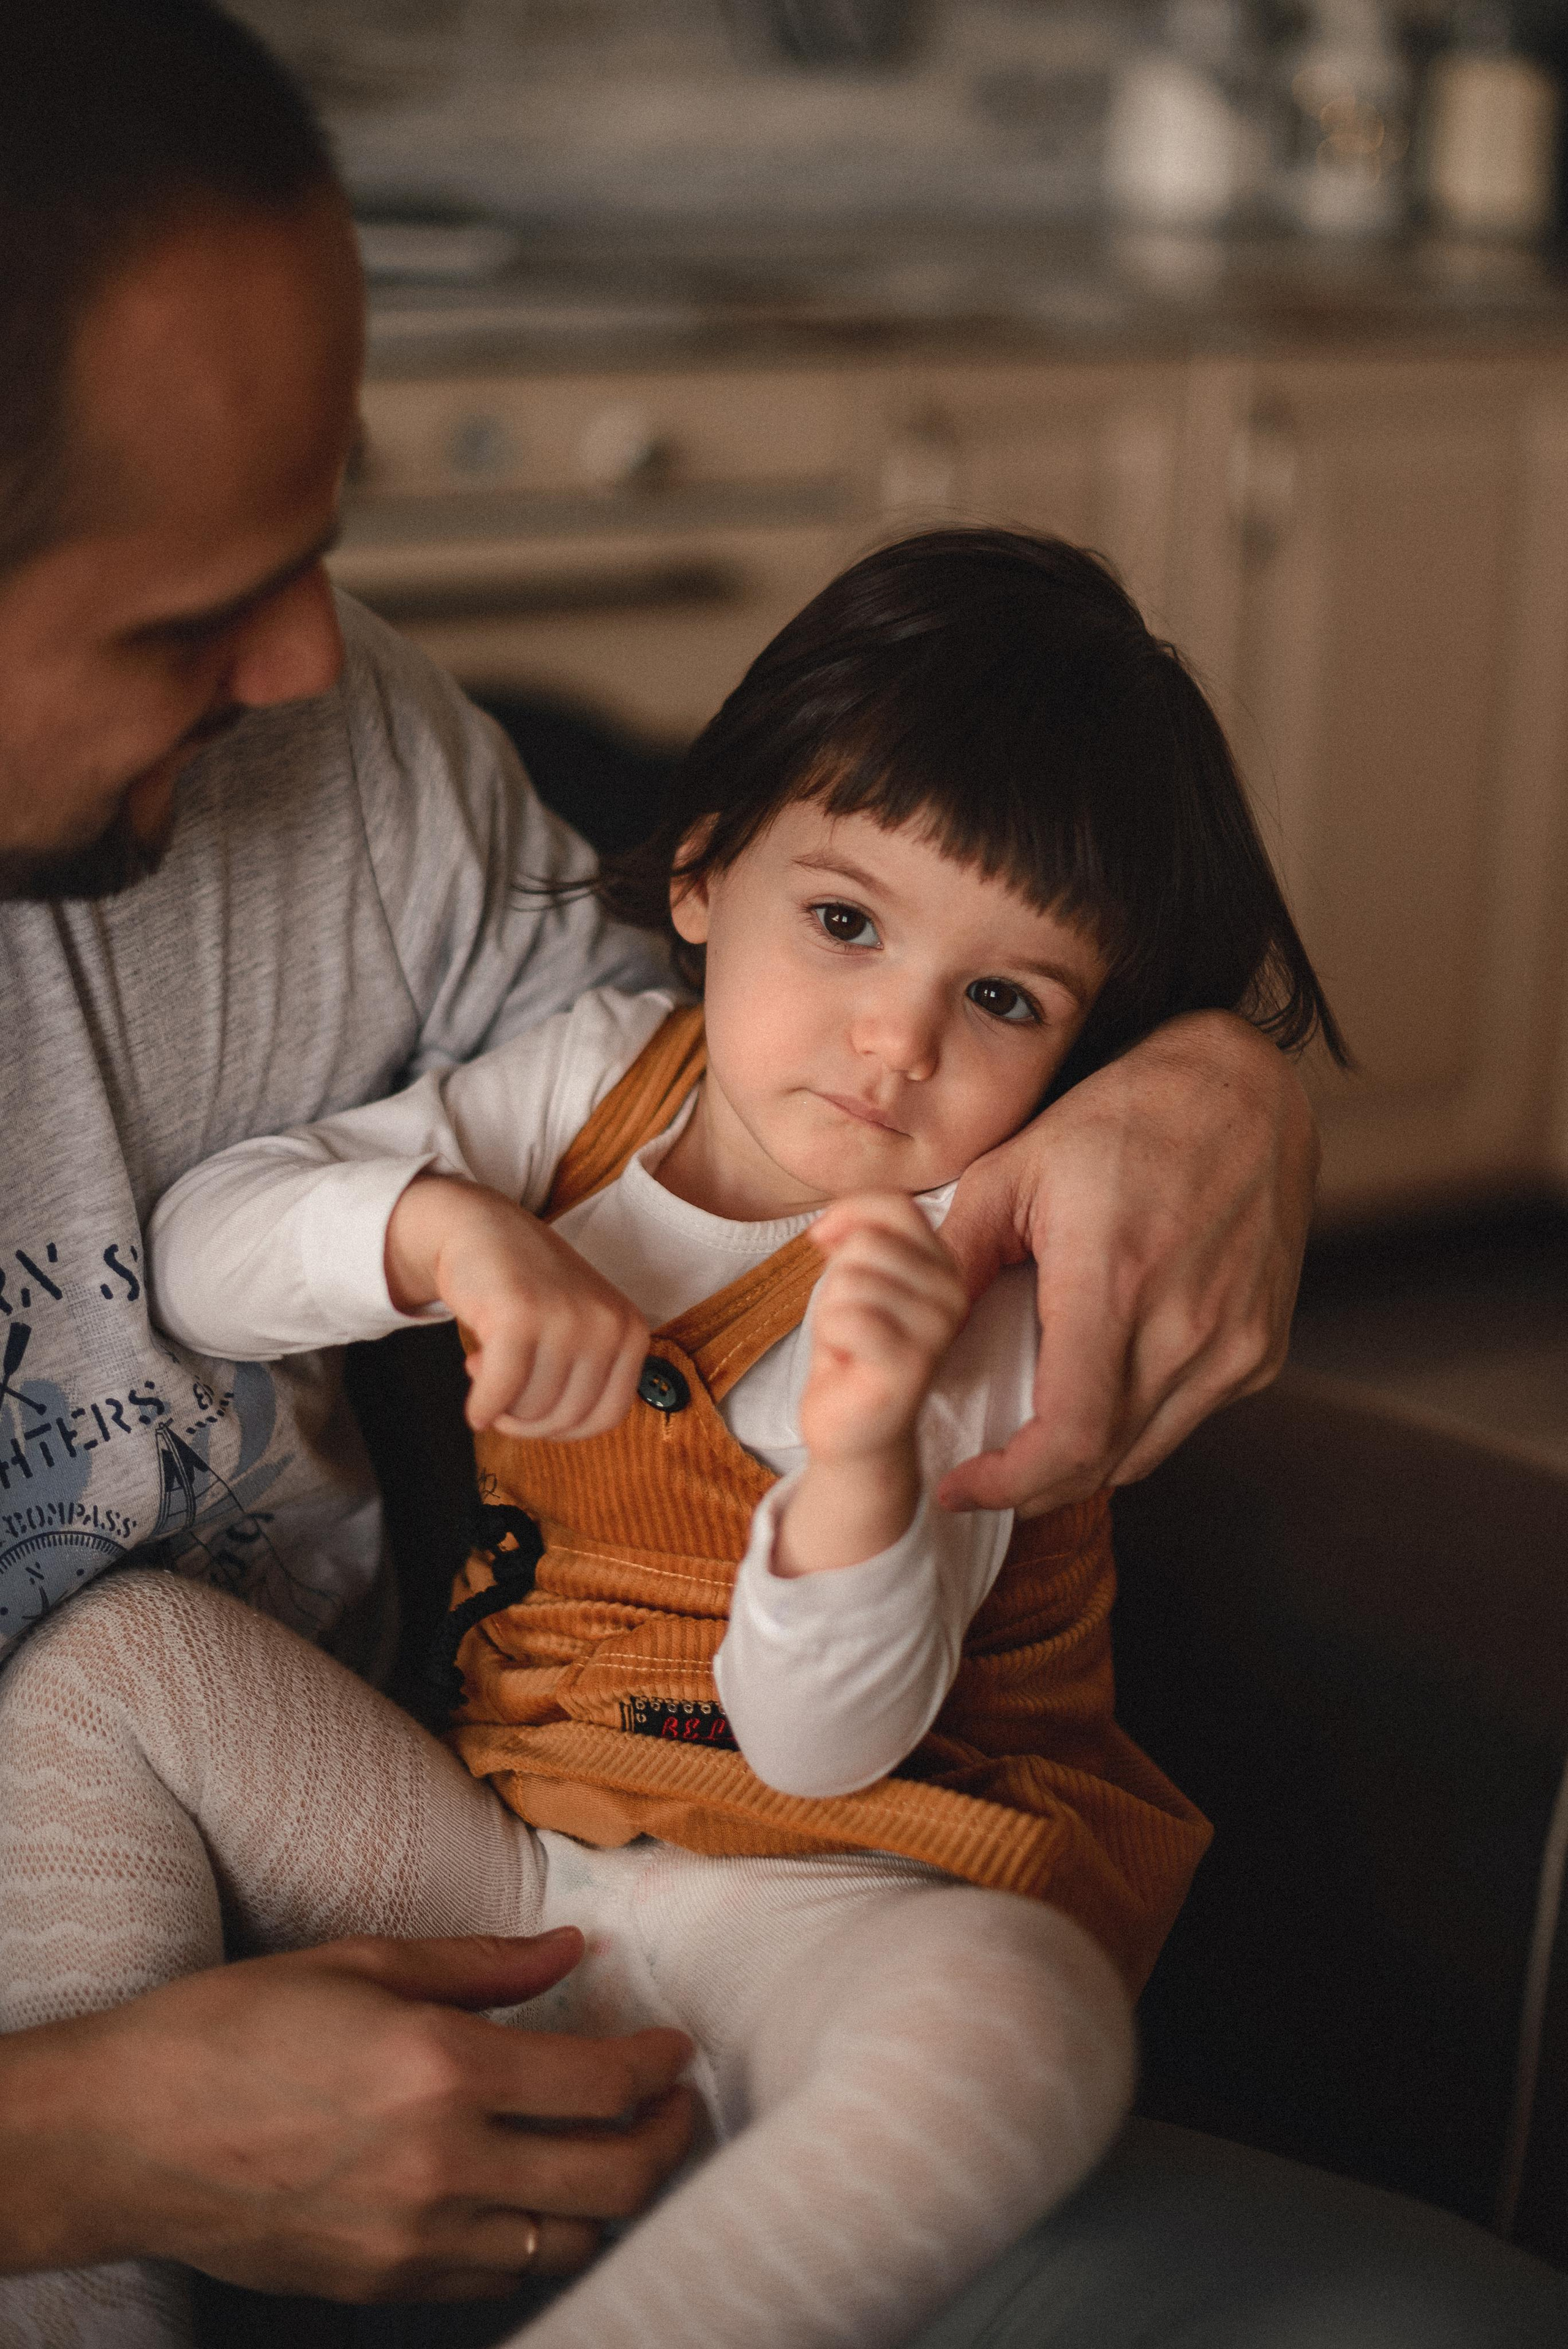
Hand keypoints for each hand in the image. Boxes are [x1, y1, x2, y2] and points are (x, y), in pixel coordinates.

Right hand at [0, 1932, 693, 2300]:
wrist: (124, 2134)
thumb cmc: (233, 2029)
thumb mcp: (363, 1963)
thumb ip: (483, 1964)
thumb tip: (570, 1951)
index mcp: (443, 2070)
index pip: (600, 2086)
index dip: (657, 2067)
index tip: (673, 2050)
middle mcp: (441, 2165)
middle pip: (609, 2179)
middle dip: (664, 2140)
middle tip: (676, 2106)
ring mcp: (412, 2238)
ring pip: (564, 2243)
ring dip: (610, 2200)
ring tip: (619, 2153)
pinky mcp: (380, 2283)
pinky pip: (496, 2279)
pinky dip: (537, 2242)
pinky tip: (539, 2201)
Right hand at [386, 1174, 648, 1437]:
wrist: (481, 1227)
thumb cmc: (529, 1287)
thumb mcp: (581, 1327)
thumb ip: (586, 1376)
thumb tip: (556, 1429)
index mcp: (632, 1332)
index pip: (605, 1418)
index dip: (562, 1428)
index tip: (533, 1409)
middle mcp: (608, 1325)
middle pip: (565, 1418)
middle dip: (525, 1420)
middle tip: (501, 1387)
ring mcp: (566, 1319)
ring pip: (532, 1410)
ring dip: (500, 1403)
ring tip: (487, 1363)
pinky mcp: (520, 1316)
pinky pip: (499, 1393)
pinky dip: (481, 1405)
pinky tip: (471, 1380)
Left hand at [776, 1194, 967, 1577]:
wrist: (853, 1429)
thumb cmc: (852, 1349)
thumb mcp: (851, 1277)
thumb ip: (854, 1237)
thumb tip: (828, 1226)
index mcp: (945, 1264)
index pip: (897, 1206)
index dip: (848, 1214)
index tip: (823, 1242)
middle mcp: (954, 1291)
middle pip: (868, 1243)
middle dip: (836, 1280)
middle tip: (847, 1322)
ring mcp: (938, 1328)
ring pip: (852, 1280)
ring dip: (831, 1313)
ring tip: (850, 1344)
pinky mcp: (912, 1364)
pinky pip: (847, 1318)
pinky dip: (829, 1337)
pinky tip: (846, 1362)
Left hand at [936, 1012, 1317, 1516]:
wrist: (1240, 1090)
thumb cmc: (1117, 1119)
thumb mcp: (1010, 1171)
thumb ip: (954, 1258)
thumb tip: (906, 1331)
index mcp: (1117, 1284)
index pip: (1068, 1437)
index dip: (1008, 1484)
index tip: (960, 1488)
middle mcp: (1189, 1326)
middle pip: (1105, 1460)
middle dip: (1035, 1484)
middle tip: (986, 1476)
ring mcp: (1237, 1342)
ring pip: (1149, 1450)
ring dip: (1088, 1460)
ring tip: (1036, 1440)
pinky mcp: (1264, 1345)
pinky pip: (1190, 1414)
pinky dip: (1140, 1422)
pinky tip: (1102, 1388)